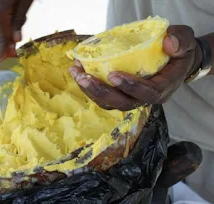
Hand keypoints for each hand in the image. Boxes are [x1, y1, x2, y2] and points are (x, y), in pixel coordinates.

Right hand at [0, 0, 32, 59]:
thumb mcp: (24, 2)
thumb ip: (18, 21)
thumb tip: (16, 40)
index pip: (0, 38)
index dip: (2, 52)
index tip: (1, 63)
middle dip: (6, 40)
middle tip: (16, 45)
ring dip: (2, 30)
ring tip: (13, 20)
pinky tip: (6, 14)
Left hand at [69, 25, 202, 110]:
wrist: (175, 62)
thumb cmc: (179, 52)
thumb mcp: (186, 42)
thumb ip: (180, 41)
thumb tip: (168, 43)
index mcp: (163, 88)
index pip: (147, 93)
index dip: (130, 87)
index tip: (113, 75)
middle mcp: (145, 98)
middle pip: (122, 103)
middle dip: (101, 91)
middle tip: (84, 77)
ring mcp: (132, 98)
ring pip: (109, 102)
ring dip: (90, 90)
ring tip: (76, 74)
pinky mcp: (121, 95)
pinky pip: (104, 97)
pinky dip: (90, 87)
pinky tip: (79, 72)